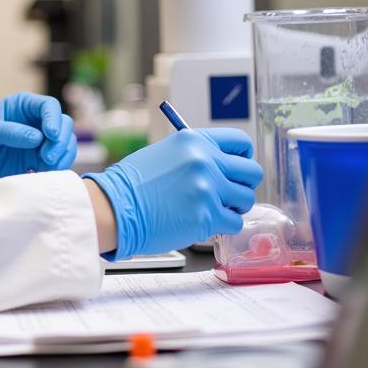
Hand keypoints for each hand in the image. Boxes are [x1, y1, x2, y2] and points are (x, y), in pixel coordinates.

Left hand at [0, 92, 76, 182]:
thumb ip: (8, 131)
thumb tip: (37, 137)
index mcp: (21, 107)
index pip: (48, 106)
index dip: (54, 119)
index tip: (51, 136)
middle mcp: (33, 122)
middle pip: (63, 124)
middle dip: (61, 140)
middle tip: (48, 157)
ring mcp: (38, 143)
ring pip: (65, 144)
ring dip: (63, 155)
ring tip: (47, 167)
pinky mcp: (37, 162)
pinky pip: (57, 163)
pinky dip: (57, 168)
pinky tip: (43, 174)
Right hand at [82, 128, 261, 258]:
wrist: (115, 207)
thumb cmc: (132, 184)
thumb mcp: (164, 154)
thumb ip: (194, 156)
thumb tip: (220, 166)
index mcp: (194, 141)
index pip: (240, 142)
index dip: (243, 157)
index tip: (237, 168)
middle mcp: (204, 161)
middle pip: (252, 172)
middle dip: (243, 185)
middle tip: (228, 193)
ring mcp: (207, 189)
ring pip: (246, 199)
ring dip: (234, 207)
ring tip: (212, 209)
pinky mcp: (207, 216)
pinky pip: (235, 222)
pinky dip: (224, 226)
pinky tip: (205, 222)